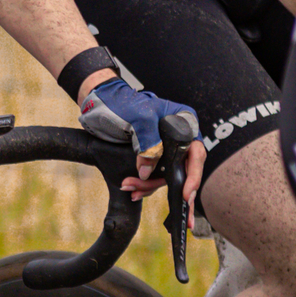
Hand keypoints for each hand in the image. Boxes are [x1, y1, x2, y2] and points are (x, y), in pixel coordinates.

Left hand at [77, 70, 204, 212]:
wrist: (100, 104)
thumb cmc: (122, 103)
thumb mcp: (139, 118)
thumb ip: (148, 143)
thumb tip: (147, 172)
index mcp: (184, 121)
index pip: (196, 152)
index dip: (194, 175)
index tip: (186, 193)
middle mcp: (178, 136)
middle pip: (182, 169)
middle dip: (165, 184)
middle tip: (145, 192)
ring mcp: (165, 148)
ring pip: (166, 176)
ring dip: (148, 186)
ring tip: (129, 186)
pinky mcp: (152, 157)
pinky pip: (155, 176)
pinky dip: (144, 185)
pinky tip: (132, 188)